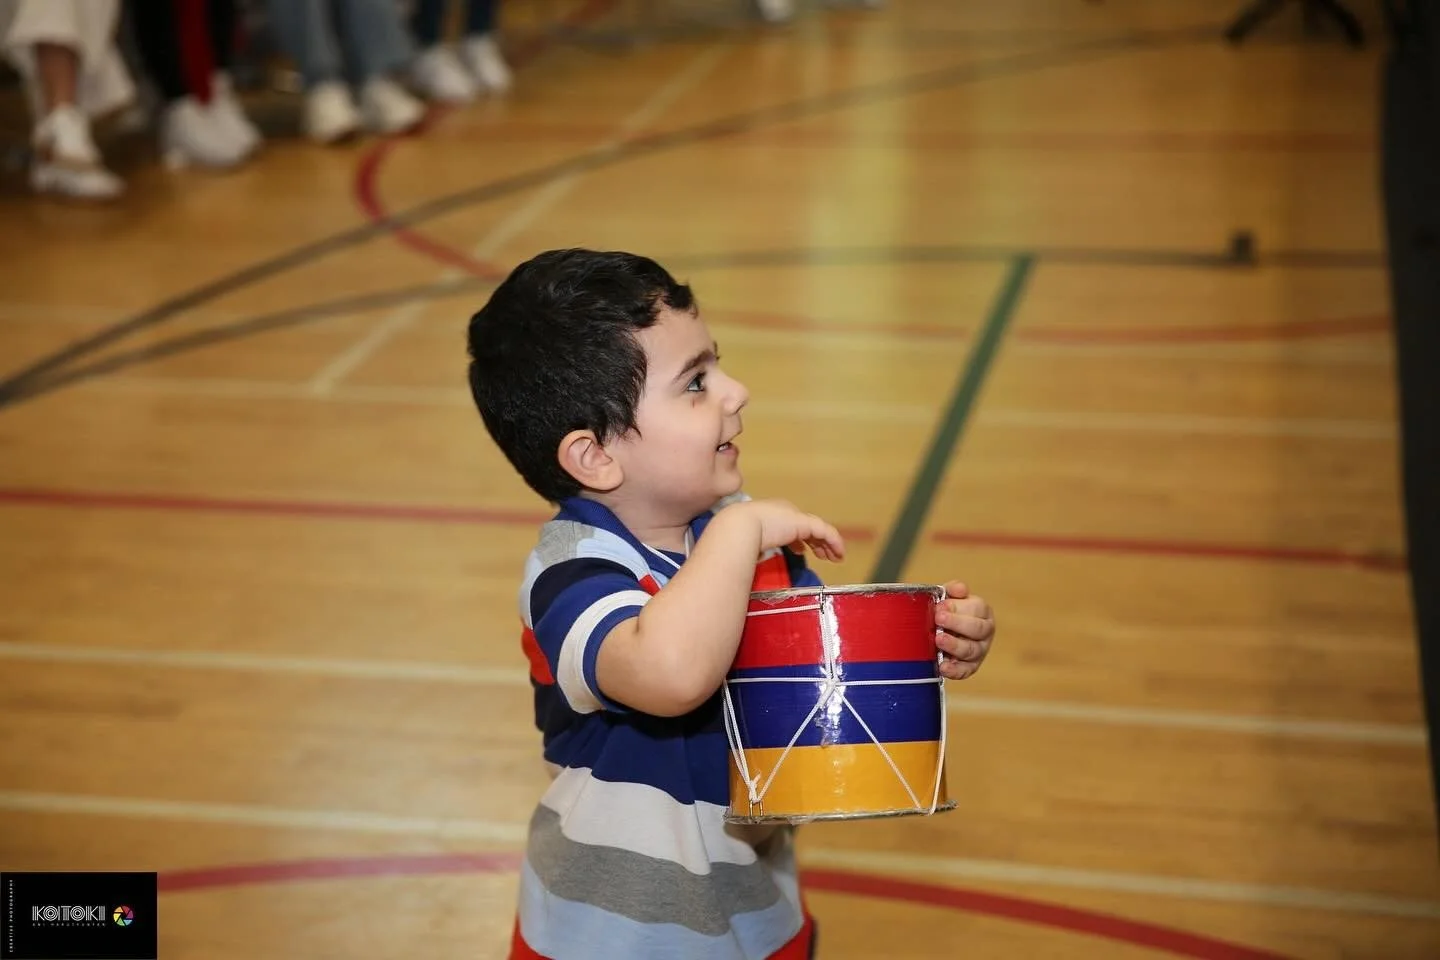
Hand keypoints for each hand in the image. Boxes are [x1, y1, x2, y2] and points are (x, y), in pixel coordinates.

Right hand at [727, 499, 845, 562]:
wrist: (739, 526)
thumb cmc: (737, 535)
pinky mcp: (804, 523)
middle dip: (816, 541)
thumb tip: (757, 555)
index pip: (791, 525)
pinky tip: (838, 554)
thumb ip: (758, 546)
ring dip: (827, 544)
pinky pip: (826, 532)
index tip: (801, 551)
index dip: (799, 538)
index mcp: (771, 514)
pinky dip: (834, 542)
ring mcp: (795, 516)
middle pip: (807, 526)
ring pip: (819, 529)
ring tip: (835, 557)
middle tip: (823, 555)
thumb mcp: (749, 540)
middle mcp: (785, 511)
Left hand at [934, 580, 993, 679]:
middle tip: (938, 619)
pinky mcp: (970, 667)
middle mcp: (985, 631)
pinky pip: (965, 670)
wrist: (938, 631)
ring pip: (972, 650)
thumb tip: (959, 588)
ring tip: (938, 640)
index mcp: (982, 611)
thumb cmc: (946, 611)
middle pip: (978, 629)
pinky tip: (943, 666)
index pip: (977, 608)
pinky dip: (954, 670)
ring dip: (954, 645)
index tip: (940, 606)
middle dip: (957, 623)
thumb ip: (952, 591)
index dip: (959, 607)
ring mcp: (979, 651)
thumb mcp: (949, 597)